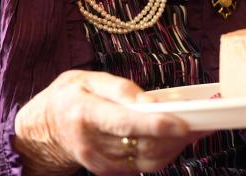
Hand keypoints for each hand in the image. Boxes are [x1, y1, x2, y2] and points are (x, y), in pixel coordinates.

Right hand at [13, 70, 201, 174]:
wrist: (44, 128)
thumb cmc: (69, 96)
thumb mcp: (87, 78)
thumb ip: (118, 88)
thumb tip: (149, 102)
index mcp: (84, 111)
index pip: (124, 121)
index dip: (155, 124)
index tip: (182, 122)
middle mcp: (90, 141)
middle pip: (141, 144)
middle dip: (175, 135)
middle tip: (201, 122)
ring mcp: (98, 161)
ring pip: (147, 159)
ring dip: (175, 145)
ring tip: (195, 128)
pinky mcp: (106, 172)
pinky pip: (142, 167)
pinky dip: (164, 154)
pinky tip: (175, 140)